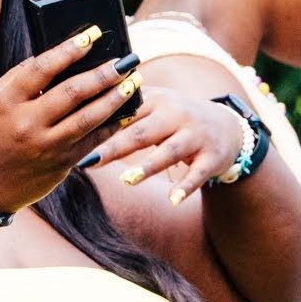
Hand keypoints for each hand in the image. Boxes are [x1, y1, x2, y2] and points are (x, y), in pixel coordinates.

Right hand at [0, 32, 141, 215]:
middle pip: (72, 92)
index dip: (69, 49)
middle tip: (125, 60)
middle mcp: (27, 124)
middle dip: (103, 74)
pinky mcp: (61, 164)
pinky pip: (92, 141)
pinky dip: (111, 126)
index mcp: (7, 103)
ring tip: (133, 82)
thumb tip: (50, 55)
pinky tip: (125, 113)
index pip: (42, 68)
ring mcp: (46, 146)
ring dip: (115, 98)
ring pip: (89, 118)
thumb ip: (17, 77)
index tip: (91, 35)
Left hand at [80, 84, 246, 205]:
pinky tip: (172, 200)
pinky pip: (198, 174)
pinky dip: (185, 187)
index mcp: (157, 101)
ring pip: (170, 151)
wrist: (227, 126)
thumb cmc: (178, 118)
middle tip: (90, 161)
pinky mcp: (212, 157)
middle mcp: (177, 115)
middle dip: (115, 147)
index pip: (125, 113)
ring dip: (148, 166)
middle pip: (142, 132)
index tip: (74, 138)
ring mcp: (196, 136)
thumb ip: (126, 109)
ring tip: (127, 180)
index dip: (100, 126)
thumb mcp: (156, 106)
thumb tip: (81, 112)